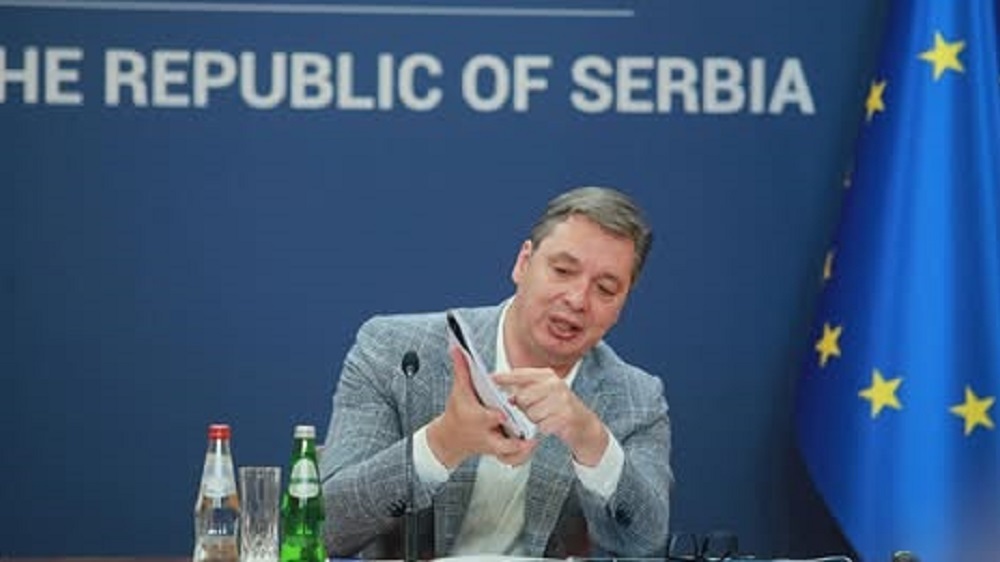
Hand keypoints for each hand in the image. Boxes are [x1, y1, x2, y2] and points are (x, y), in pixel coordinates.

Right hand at [426, 346, 537, 468]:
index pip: (488, 418)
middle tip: (530, 434)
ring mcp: (493, 445)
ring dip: (522, 450)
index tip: (505, 414)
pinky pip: (514, 459)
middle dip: (515, 440)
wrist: (451, 438)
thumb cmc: (457, 412)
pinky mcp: (499, 452)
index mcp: (477, 418)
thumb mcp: (459, 390)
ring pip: (511, 454)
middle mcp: (486, 435)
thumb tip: (457, 347)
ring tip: (534, 440)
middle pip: (502, 442)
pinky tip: (531, 445)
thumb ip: (462, 369)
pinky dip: (522, 455)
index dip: (498, 416)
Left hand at [493, 368, 608, 466]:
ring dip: (535, 419)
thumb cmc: (558, 407)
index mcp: (547, 375)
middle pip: (522, 397)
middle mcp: (555, 384)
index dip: (504, 377)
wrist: (583, 423)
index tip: (491, 378)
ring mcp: (561, 399)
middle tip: (536, 409)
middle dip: (525, 407)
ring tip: (546, 416)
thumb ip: (526, 391)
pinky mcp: (565, 415)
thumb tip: (507, 395)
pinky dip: (544, 428)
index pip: (520, 374)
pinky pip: (542, 425)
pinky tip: (552, 424)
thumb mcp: (544, 393)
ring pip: (531, 413)